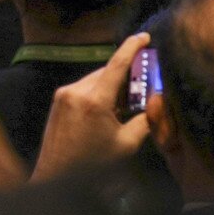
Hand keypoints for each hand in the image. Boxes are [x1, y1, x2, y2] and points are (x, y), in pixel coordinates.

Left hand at [33, 34, 151, 181]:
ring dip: (112, 86)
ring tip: (126, 104)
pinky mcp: (58, 101)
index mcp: (94, 100)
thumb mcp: (126, 144)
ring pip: (95, 79)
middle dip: (126, 76)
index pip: (117, 64)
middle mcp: (75, 91)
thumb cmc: (93, 165)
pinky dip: (98, 92)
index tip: (144, 36)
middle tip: (144, 87)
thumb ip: (144, 119)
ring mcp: (63, 95)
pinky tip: (108, 110)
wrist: (57, 178)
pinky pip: (83, 88)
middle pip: (107, 72)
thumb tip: (156, 102)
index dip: (132, 47)